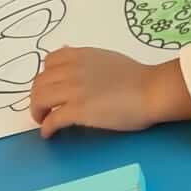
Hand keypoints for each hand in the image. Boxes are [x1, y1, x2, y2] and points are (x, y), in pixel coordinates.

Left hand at [30, 48, 190, 138]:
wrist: (152, 90)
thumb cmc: (137, 77)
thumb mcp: (106, 58)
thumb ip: (86, 60)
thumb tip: (70, 55)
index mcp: (79, 56)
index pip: (48, 62)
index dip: (45, 76)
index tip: (50, 88)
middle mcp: (72, 70)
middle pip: (39, 83)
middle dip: (38, 97)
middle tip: (43, 109)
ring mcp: (73, 90)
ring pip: (40, 100)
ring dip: (38, 112)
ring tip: (43, 121)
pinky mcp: (78, 111)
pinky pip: (52, 120)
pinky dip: (46, 128)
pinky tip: (49, 134)